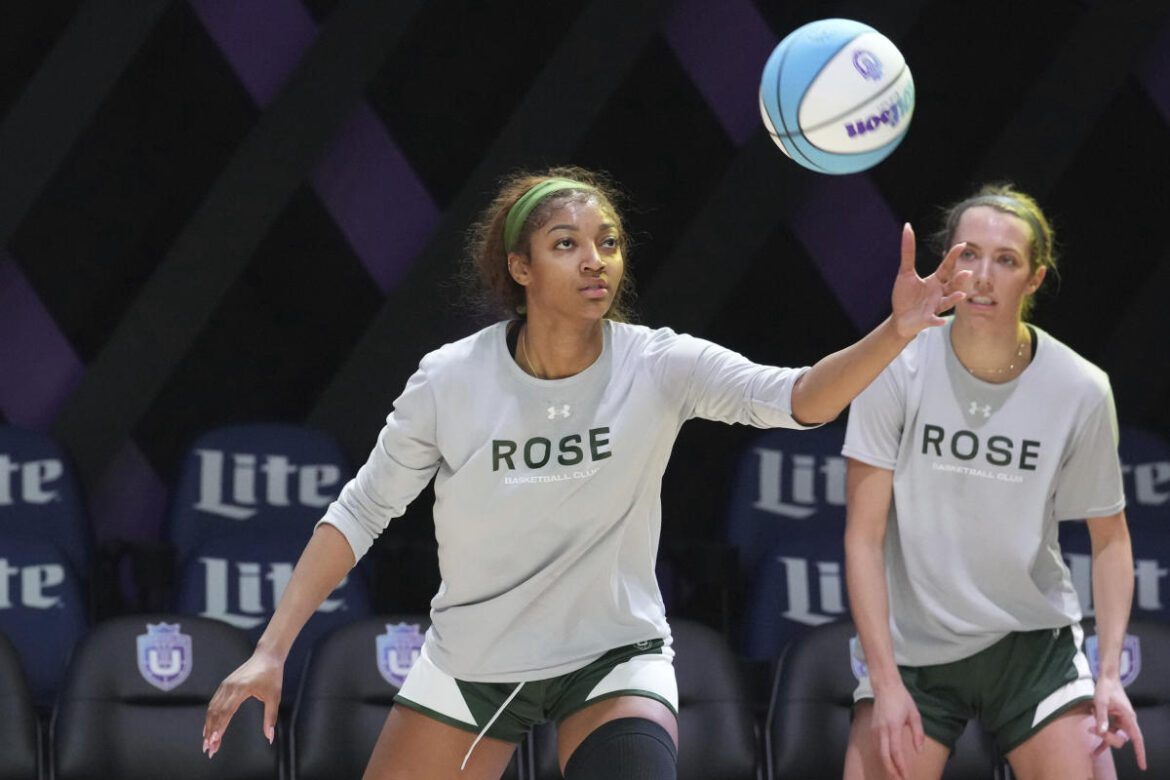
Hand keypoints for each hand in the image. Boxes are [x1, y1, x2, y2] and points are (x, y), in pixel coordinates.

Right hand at [202, 649, 282, 757]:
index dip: (219, 727)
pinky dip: (210, 716)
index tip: (214, 741)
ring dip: (208, 726)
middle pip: (216, 712)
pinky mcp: (225, 685)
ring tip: (207, 742)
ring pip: (212, 708)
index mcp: (241, 688)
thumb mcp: (274, 697)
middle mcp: (229, 686)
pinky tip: (209, 727)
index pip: (226, 711)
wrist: (267, 656)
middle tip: (208, 749)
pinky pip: (214, 702)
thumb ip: (270, 718)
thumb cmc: (272, 675)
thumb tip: (269, 737)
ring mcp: (225, 685)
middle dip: (211, 732)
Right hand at [871, 683, 925, 779]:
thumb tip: (919, 751)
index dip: (900, 766)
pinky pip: (878, 747)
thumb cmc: (902, 699)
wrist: (885, 687)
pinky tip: (890, 763)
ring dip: (887, 766)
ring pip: (879, 753)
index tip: (906, 777)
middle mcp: (881, 730)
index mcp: (893, 726)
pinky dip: (883, 758)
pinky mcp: (872, 729)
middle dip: (892, 771)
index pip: (896, 752)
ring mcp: (875, 730)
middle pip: (884, 756)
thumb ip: (918, 734)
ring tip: (896, 775)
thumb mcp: (915, 715)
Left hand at [890, 223, 970, 339]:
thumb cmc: (905, 295)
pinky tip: (941, 321)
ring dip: (954, 299)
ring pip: (948, 301)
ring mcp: (935, 306)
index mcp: (935, 281)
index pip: (946, 267)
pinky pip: (934, 319)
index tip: (962, 244)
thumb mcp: (905, 272)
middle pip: (951, 284)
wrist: (900, 318)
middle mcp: (939, 293)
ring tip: (961, 295)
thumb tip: (907, 227)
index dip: (953, 257)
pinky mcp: (927, 319)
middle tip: (967, 272)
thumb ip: (908, 252)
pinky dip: (937, 321)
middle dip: (959, 279)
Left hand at [1090, 675, 1145, 769]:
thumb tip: (1102, 732)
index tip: (1142, 766)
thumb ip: (1101, 717)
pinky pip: (1111, 732)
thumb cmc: (1106, 689)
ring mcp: (1122, 721)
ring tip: (1090, 736)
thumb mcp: (1101, 702)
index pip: (1137, 739)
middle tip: (1091, 729)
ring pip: (1115, 736)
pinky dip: (1103, 735)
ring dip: (1104, 739)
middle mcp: (1128, 721)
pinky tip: (1094, 741)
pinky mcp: (1115, 719)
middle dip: (1108, 738)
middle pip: (1121, 739)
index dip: (1140, 753)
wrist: (1107, 678)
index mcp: (1128, 718)